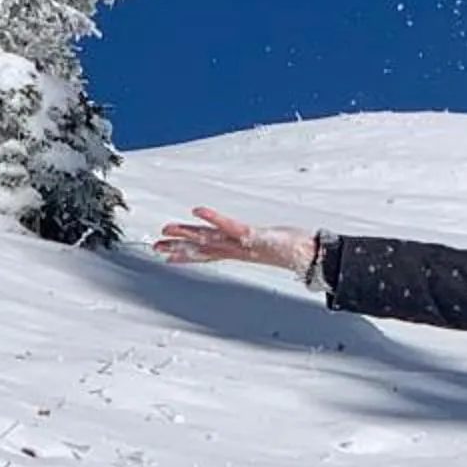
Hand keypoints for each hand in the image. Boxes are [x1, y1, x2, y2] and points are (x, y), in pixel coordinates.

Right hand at [154, 207, 315, 273]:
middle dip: (178, 247)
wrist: (310, 255)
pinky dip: (213, 218)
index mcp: (240, 251)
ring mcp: (243, 243)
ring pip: (209, 239)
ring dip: (188, 233)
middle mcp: (238, 249)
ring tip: (167, 229)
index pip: (208, 254)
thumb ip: (258, 243)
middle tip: (156, 246)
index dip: (187, 255)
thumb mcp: (271, 246)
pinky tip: (197, 211)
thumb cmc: (292, 247)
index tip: (167, 256)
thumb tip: (251, 241)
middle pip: (203, 248)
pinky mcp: (252, 234)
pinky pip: (229, 225)